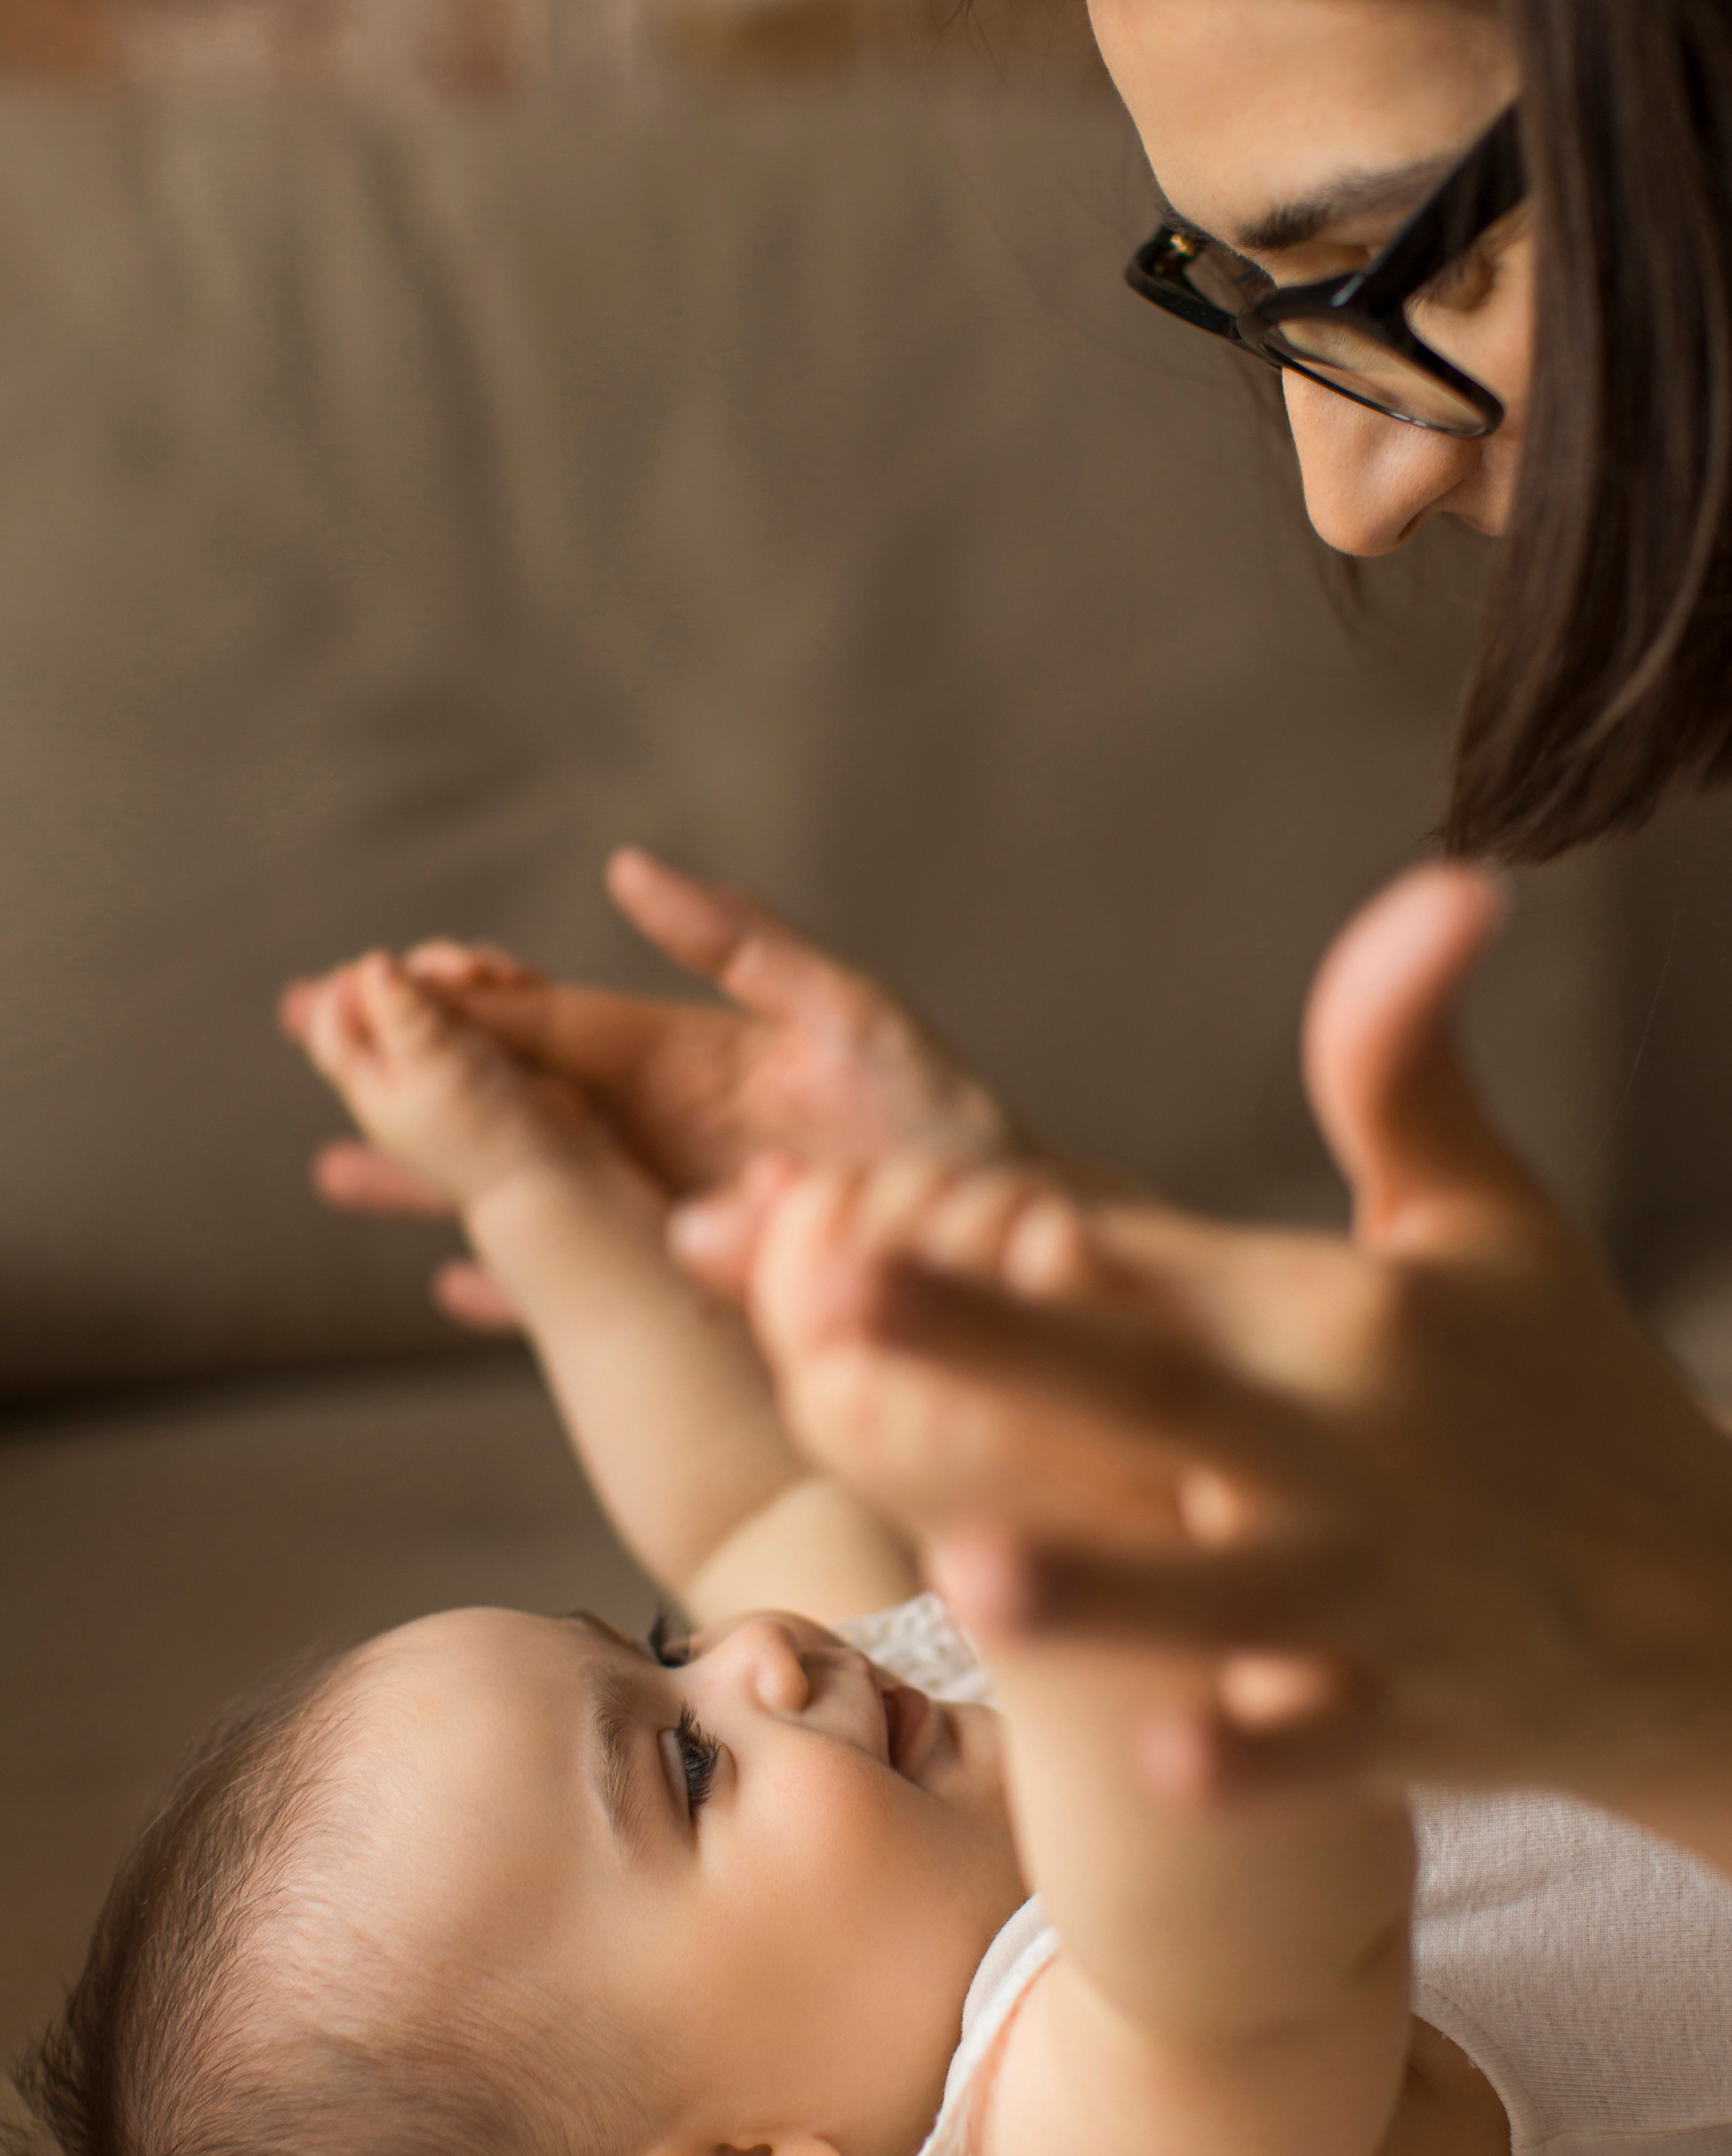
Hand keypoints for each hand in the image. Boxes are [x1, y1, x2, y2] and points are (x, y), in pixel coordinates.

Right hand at [281, 850, 1027, 1328]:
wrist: (1001, 1249)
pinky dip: (512, 1281)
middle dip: (413, 1064)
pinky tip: (448, 1288)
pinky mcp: (684, 1285)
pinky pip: (579, 1280)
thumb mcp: (851, 1018)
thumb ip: (744, 945)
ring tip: (335, 1168)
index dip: (463, 998)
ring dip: (433, 1174)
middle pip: (512, 1094)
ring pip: (524, 1185)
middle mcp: (659, 1128)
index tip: (375, 977)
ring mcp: (662, 1209)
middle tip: (306, 1032)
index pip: (549, 1020)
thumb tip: (626, 867)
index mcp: (683, 1056)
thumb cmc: (943, 1130)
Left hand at [727, 867, 1731, 1816]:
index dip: (989, 1234)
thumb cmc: (1566, 1385)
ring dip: (1104, 1578)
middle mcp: (1344, 1440)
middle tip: (830, 1299)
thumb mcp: (1486, 1213)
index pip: (1142, 1261)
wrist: (1709, 1609)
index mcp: (1335, 1310)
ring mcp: (1380, 1590)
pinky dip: (1257, 1756)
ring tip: (969, 1563)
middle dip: (986, 1348)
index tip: (826, 1205)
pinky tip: (1163, 1765)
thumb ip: (1403, 1058)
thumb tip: (1447, 875)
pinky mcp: (1416, 1722)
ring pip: (1218, 1589)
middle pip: (1142, 1391)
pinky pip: (1323, 1743)